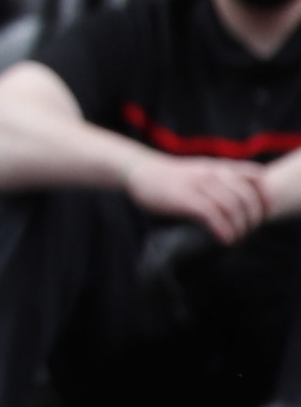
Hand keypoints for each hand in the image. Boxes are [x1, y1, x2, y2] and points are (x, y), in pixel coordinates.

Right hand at [128, 146, 270, 242]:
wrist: (140, 172)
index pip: (257, 177)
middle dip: (253, 219)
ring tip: (236, 239)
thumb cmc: (173, 178)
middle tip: (248, 232)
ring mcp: (199, 185)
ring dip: (239, 228)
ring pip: (232, 208)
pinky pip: (213, 216)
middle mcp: (213, 173)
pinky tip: (224, 239)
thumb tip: (246, 205)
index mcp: (220, 166)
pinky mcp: (185, 198)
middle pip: (247, 197)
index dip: (265, 197)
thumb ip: (224, 180)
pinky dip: (223, 230)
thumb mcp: (203, 171)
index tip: (264, 215)